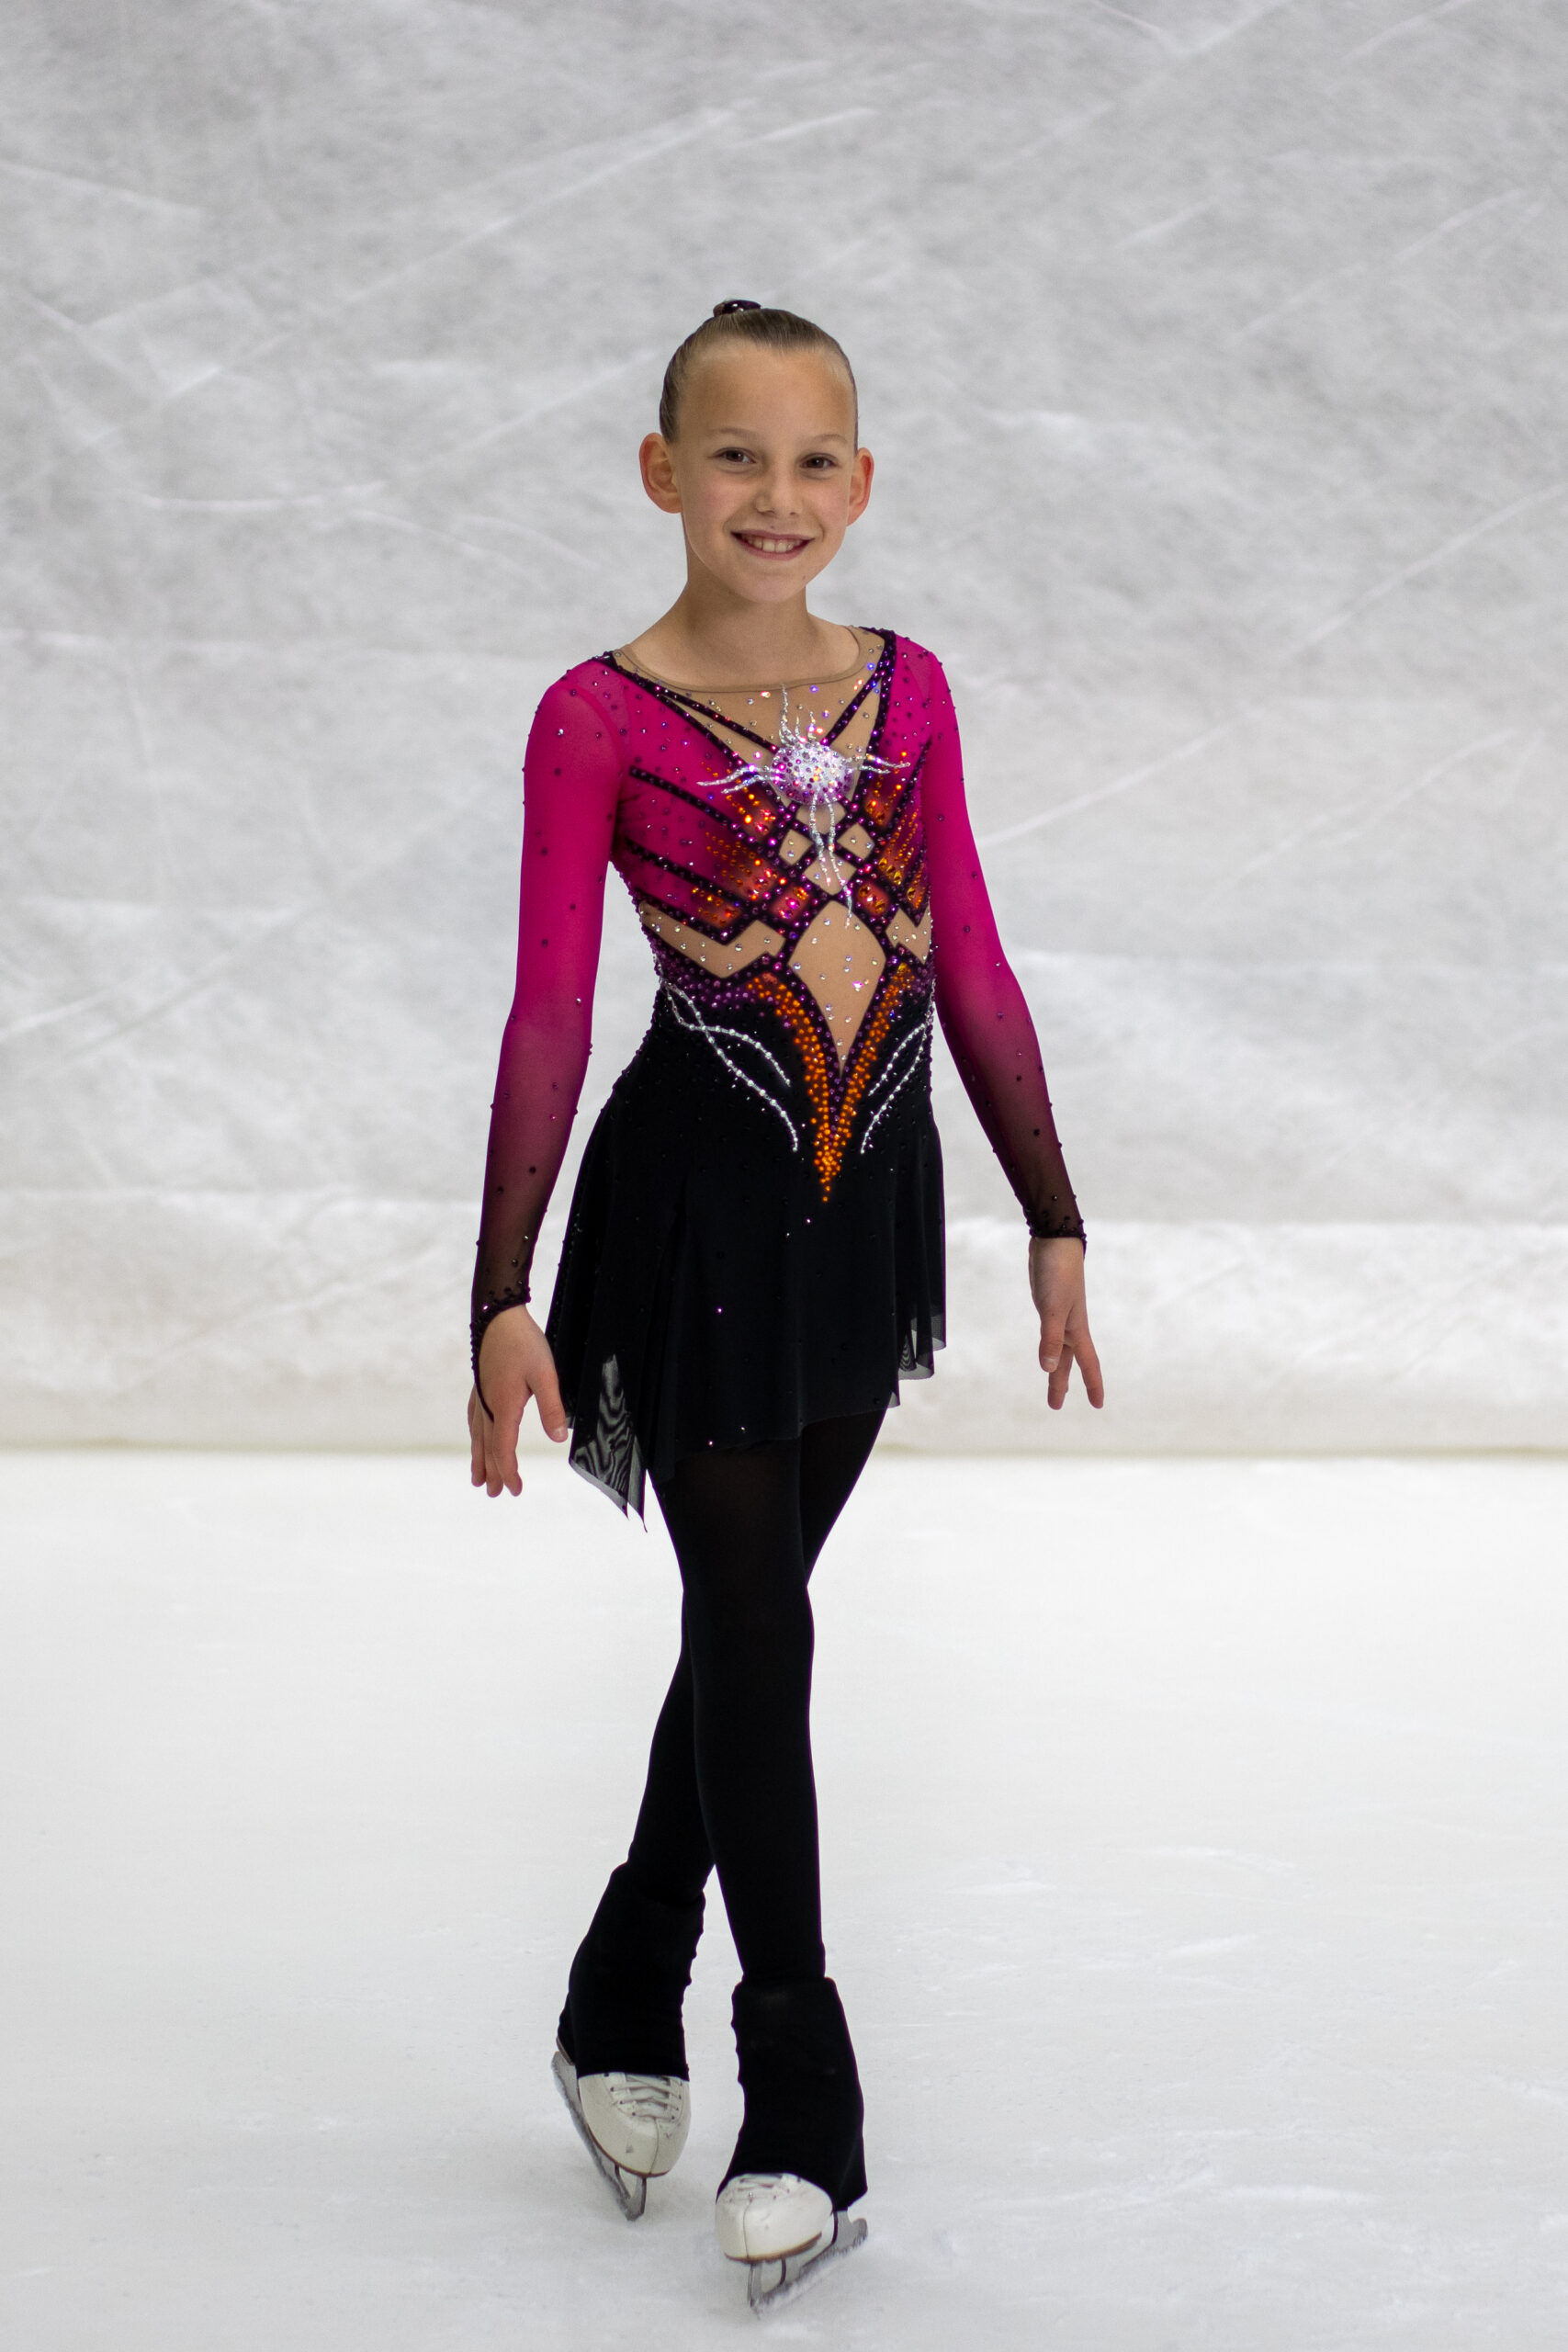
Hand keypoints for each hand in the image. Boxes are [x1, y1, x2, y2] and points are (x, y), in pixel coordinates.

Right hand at [468, 1305, 568, 1496]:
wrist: (498, 1317)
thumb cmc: (524, 1344)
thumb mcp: (545, 1375)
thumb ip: (552, 1407)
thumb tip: (557, 1439)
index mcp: (503, 1407)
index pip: (504, 1449)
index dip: (510, 1472)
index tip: (516, 1490)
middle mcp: (488, 1406)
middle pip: (488, 1448)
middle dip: (493, 1473)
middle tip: (495, 1494)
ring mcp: (481, 1396)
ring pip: (478, 1436)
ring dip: (479, 1459)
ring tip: (477, 1479)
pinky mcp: (480, 1386)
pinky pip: (474, 1420)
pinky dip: (474, 1436)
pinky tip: (475, 1437)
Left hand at [1029, 1237, 1103, 1411]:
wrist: (1055, 1240)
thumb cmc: (1057, 1272)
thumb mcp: (1052, 1308)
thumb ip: (1050, 1338)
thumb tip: (1047, 1368)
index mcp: (1076, 1328)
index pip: (1087, 1364)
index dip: (1093, 1385)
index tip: (1097, 1406)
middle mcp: (1070, 1325)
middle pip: (1067, 1362)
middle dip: (1062, 1384)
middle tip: (1055, 1406)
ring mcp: (1059, 1314)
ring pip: (1058, 1349)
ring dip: (1054, 1367)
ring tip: (1049, 1382)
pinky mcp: (1048, 1304)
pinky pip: (1051, 1333)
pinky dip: (1049, 1345)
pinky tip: (1045, 1346)